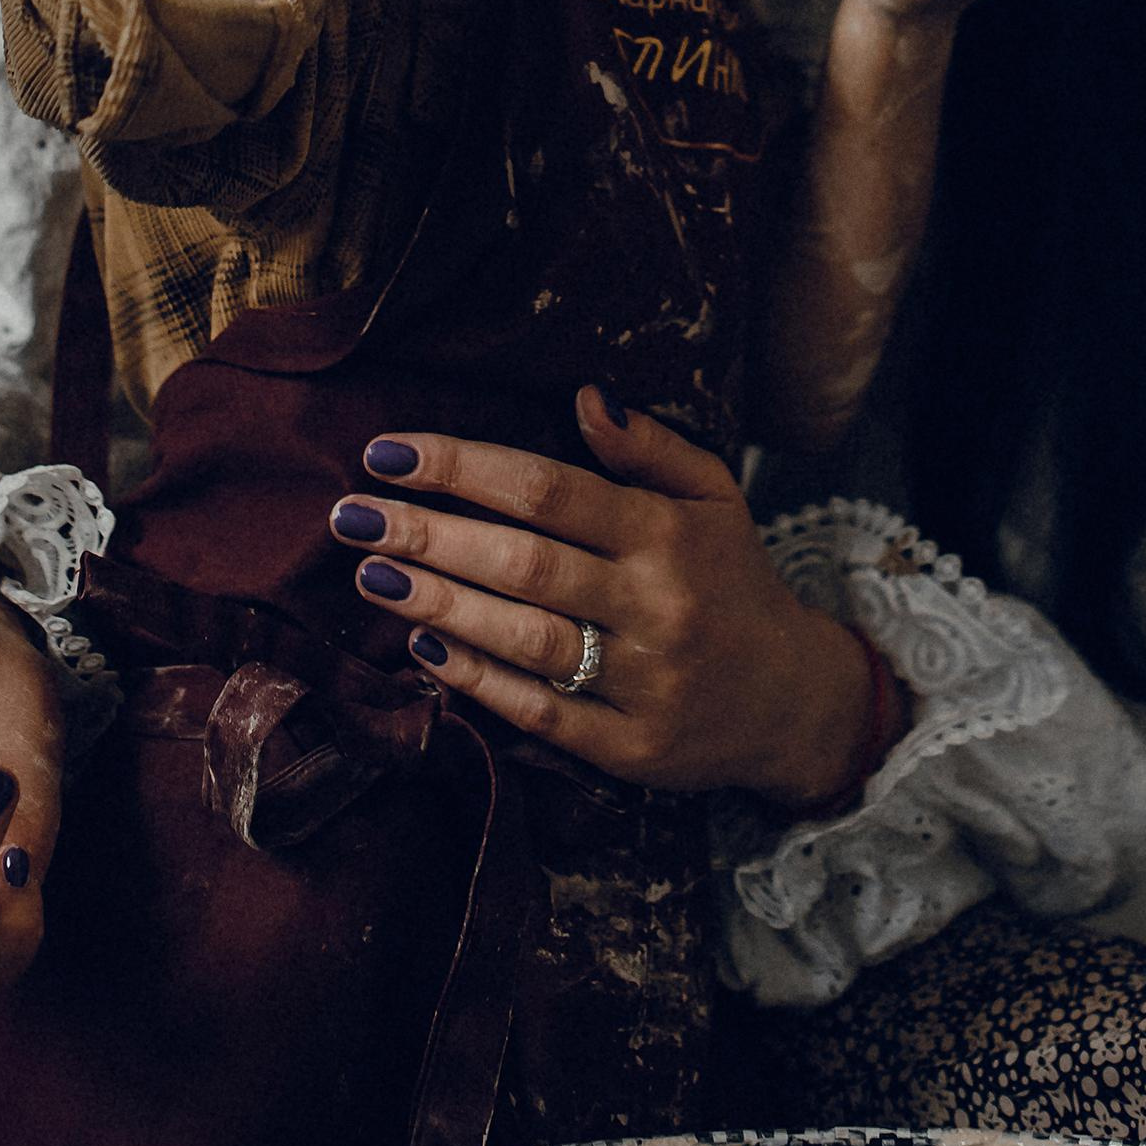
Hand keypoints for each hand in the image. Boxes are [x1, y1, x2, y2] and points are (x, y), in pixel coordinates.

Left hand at [329, 388, 876, 805]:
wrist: (794, 700)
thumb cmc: (733, 579)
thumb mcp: (714, 496)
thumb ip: (650, 447)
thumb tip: (584, 395)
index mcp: (669, 534)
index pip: (548, 489)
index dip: (463, 467)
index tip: (388, 452)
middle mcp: (656, 605)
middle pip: (525, 562)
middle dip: (429, 534)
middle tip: (351, 513)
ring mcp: (643, 683)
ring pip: (525, 638)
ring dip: (439, 603)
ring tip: (369, 572)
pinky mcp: (630, 750)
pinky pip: (541, 714)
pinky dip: (477, 681)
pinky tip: (421, 645)